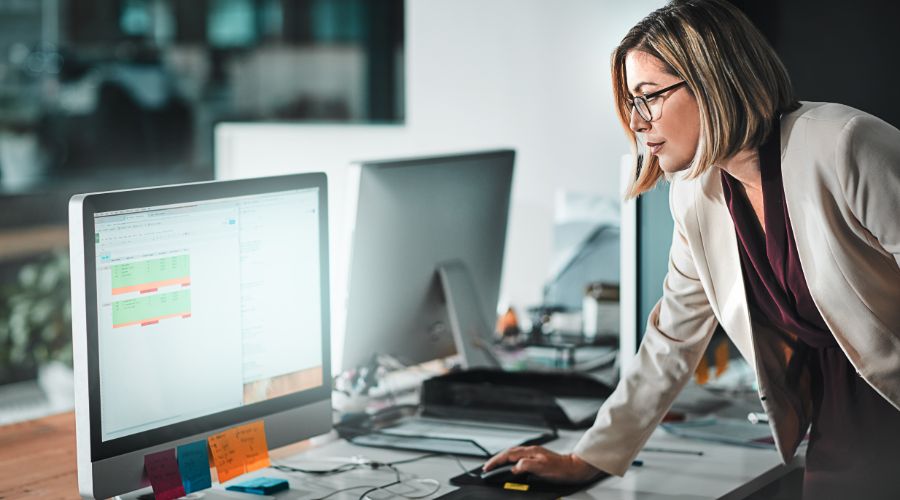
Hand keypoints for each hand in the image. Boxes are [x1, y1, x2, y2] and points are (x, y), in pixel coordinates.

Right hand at [482, 446, 601, 482]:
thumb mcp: (542, 468)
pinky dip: (511, 461)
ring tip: (495, 466)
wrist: (575, 468)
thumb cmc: (561, 469)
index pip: (508, 455)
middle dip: (496, 459)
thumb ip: (526, 465)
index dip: (496, 461)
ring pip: (513, 454)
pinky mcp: (538, 458)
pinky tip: (512, 466)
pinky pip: (519, 457)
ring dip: (502, 460)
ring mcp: (534, 454)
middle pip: (508, 453)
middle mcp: (531, 451)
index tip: (487, 468)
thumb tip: (514, 467)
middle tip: (487, 467)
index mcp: (530, 452)